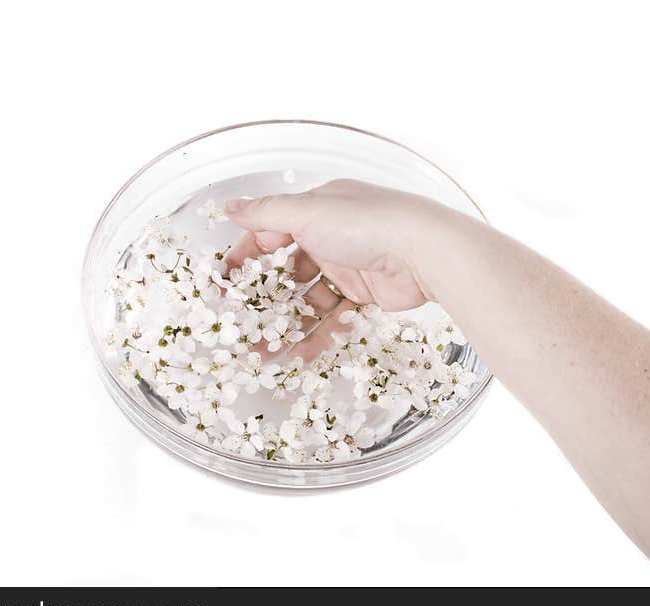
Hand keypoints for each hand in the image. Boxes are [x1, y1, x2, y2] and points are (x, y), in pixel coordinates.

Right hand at [223, 179, 449, 358]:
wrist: (424, 252)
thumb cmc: (366, 223)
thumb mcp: (308, 212)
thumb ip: (266, 213)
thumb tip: (229, 207)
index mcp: (315, 210)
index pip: (270, 233)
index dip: (245, 258)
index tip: (224, 284)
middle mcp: (330, 236)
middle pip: (287, 272)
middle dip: (264, 301)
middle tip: (242, 327)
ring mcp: (349, 266)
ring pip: (308, 300)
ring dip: (287, 325)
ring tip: (264, 352)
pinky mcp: (366, 294)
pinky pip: (334, 318)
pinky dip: (317, 336)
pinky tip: (297, 355)